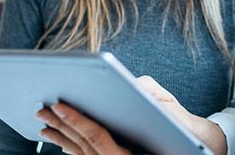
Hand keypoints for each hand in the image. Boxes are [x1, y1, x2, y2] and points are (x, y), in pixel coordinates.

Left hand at [36, 76, 227, 154]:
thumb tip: (136, 87)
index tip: (60, 105)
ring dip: (61, 136)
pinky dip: (71, 147)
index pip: (97, 137)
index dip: (77, 120)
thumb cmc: (185, 141)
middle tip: (43, 109)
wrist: (192, 154)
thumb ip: (155, 100)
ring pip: (81, 153)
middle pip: (83, 144)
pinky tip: (60, 140)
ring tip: (44, 124)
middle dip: (62, 126)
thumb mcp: (174, 119)